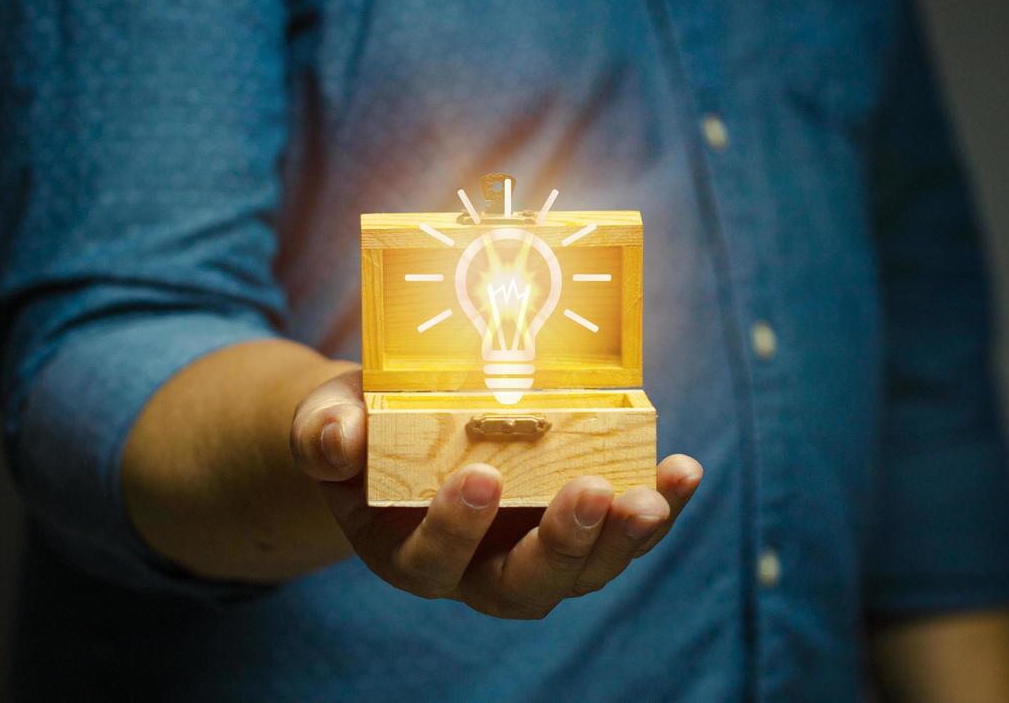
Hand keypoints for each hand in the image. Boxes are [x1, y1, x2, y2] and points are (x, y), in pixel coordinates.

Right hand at [290, 369, 702, 618]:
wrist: (400, 425)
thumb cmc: (362, 425)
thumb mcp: (328, 419)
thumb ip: (324, 432)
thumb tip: (338, 437)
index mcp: (408, 552)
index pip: (432, 564)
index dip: (455, 530)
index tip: (477, 477)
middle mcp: (476, 570)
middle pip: (522, 589)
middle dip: (560, 548)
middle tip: (587, 493)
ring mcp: (533, 550)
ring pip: (583, 572)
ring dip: (623, 539)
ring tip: (651, 497)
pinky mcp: (579, 523)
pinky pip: (623, 528)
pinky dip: (660, 505)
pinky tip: (684, 473)